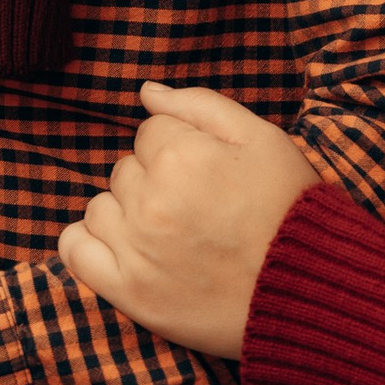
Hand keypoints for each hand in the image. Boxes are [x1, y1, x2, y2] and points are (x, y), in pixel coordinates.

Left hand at [58, 83, 319, 360]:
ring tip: (169, 232)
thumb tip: (146, 92)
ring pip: (101, 207)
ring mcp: (135, 250)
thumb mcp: (262, 139)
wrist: (310, 292)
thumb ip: (199, 106)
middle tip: (197, 207)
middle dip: (155, 180)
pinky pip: (75, 251)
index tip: (208, 174)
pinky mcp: (128, 293)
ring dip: (125, 213)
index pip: (151, 132)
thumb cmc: (291, 209)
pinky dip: (88, 243)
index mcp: (182, 157)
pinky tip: (120, 245)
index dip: (181, 148)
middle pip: (126, 170)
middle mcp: (151, 202)